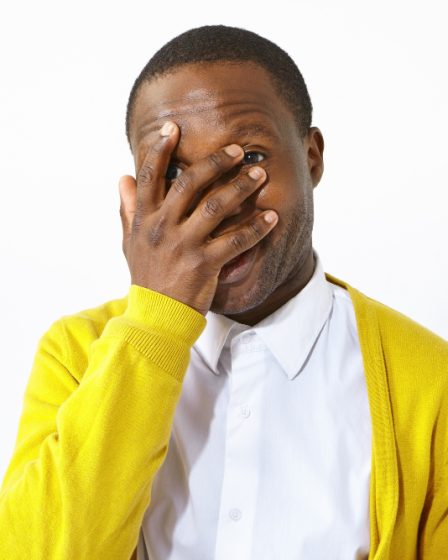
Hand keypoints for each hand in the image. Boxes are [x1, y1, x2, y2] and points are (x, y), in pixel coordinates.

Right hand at [119, 121, 277, 315]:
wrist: (155, 316)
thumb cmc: (146, 275)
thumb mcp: (129, 241)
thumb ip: (128, 208)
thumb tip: (123, 177)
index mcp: (144, 219)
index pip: (150, 176)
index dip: (160, 149)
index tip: (173, 128)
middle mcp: (162, 227)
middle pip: (189, 183)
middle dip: (215, 162)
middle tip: (237, 150)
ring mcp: (183, 245)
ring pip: (215, 207)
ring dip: (240, 187)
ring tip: (260, 174)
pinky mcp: (204, 264)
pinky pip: (235, 241)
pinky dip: (256, 228)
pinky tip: (272, 217)